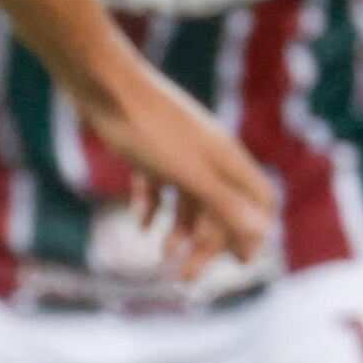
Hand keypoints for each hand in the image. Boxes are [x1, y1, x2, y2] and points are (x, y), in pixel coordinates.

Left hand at [75, 62, 279, 273]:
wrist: (102, 85)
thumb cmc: (147, 129)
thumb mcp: (187, 174)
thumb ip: (223, 202)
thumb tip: (259, 232)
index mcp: (226, 159)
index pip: (259, 200)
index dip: (254, 232)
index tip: (237, 263)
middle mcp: (208, 154)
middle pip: (220, 206)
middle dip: (206, 243)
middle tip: (184, 277)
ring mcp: (178, 150)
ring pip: (189, 198)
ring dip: (180, 230)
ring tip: (161, 254)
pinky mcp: (148, 147)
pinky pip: (160, 184)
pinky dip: (154, 206)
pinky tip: (141, 224)